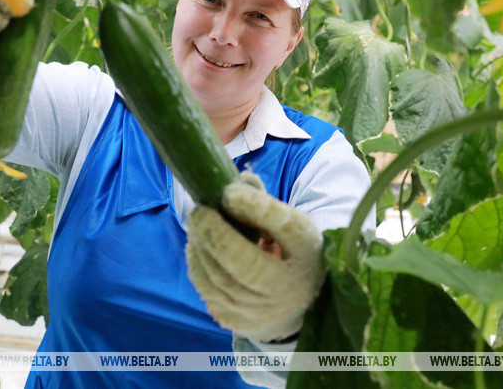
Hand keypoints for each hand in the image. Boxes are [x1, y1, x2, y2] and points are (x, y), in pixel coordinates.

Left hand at [185, 172, 325, 342]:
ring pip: (219, 281)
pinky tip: (197, 248)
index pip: (285, 228)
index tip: (228, 192)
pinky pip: (209, 293)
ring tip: (195, 225)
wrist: (296, 305)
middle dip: (216, 236)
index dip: (255, 208)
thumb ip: (263, 201)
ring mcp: (263, 310)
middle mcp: (289, 286)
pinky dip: (198, 266)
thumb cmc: (288, 251)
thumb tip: (241, 179)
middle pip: (247, 265)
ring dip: (200, 248)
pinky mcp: (239, 323)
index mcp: (307, 251)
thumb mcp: (289, 224)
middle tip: (198, 211)